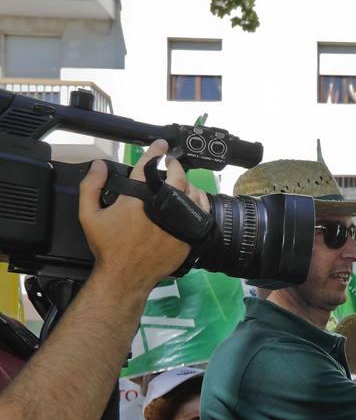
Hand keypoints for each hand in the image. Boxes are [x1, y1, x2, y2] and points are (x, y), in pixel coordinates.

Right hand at [79, 140, 203, 293]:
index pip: (149, 166)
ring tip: (180, 180)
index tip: (161, 144)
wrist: (127, 275)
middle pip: (177, 176)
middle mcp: (163, 208)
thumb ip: (91, 186)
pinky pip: (202, 212)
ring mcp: (180, 222)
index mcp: (139, 199)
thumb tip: (99, 164)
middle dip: (174, 165)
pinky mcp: (190, 235)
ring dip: (187, 182)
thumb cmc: (108, 247)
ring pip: (193, 192)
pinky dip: (200, 201)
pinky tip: (194, 198)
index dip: (155, 151)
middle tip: (170, 163)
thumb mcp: (89, 215)